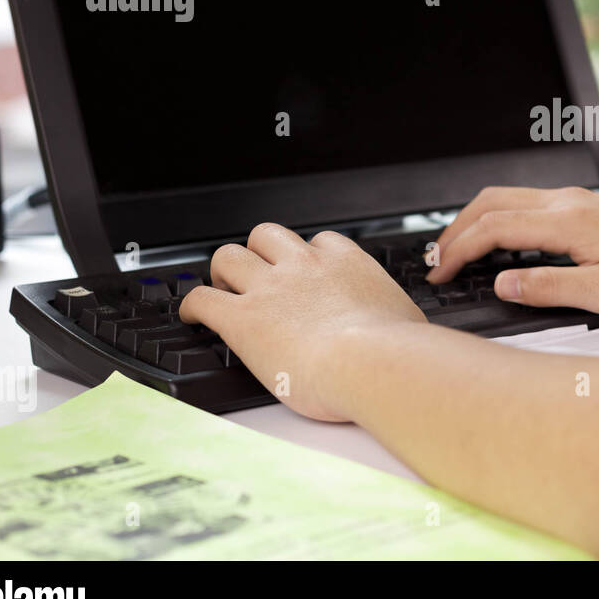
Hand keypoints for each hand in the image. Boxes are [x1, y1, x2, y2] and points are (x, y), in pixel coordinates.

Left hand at [179, 223, 426, 421]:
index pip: (318, 242)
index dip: (307, 258)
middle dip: (258, 253)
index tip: (305, 273)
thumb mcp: (406, 318)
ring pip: (228, 257)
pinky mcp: (242, 318)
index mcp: (345, 262)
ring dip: (223, 273)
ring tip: (222, 289)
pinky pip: (202, 299)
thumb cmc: (396, 349)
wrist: (372, 362)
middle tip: (257, 277)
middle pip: (266, 236)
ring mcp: (270, 288)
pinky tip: (192, 316)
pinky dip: (192, 306)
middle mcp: (304, 266)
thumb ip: (394, 314)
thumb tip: (406, 328)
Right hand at [426, 186, 598, 321]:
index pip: (493, 228)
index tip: (440, 274)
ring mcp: (578, 201)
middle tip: (437, 262)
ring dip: (477, 222)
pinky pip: (529, 205)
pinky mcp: (588, 208)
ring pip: (509, 199)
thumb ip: (547, 287)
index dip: (458, 252)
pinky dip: (501, 220)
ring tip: (459, 252)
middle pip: (492, 202)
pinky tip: (502, 244)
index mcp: (568, 221)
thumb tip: (502, 284)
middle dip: (456, 230)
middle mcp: (569, 202)